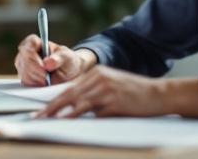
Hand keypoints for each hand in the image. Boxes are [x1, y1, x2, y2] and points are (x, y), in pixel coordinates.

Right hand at [13, 35, 94, 85]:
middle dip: (36, 71)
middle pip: (25, 60)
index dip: (34, 55)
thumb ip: (59, 58)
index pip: (29, 44)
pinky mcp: (24, 78)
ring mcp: (23, 66)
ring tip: (47, 80)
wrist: (68, 74)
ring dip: (36, 79)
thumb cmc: (67, 61)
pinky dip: (35, 85)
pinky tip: (43, 84)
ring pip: (24, 73)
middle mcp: (26, 53)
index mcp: (35, 42)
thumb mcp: (67, 57)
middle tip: (47, 77)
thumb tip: (47, 63)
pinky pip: (25, 83)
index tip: (43, 66)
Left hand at [35, 65, 167, 117]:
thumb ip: (94, 93)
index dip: (54, 100)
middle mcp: (99, 78)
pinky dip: (78, 118)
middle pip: (69, 94)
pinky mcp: (114, 102)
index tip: (41, 110)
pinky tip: (69, 124)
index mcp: (97, 73)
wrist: (159, 94)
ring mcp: (106, 89)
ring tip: (48, 122)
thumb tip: (74, 108)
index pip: (70, 88)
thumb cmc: (135, 93)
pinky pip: (92, 112)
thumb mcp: (112, 86)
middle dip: (51, 107)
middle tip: (38, 118)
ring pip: (77, 102)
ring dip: (60, 114)